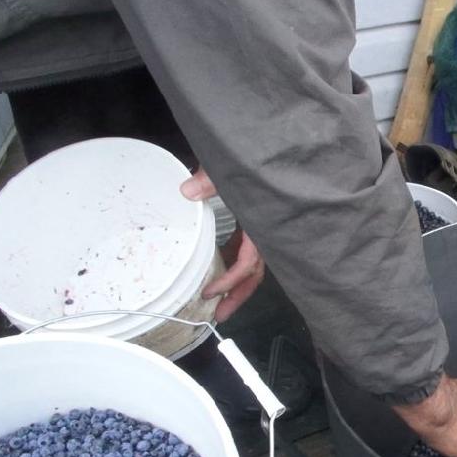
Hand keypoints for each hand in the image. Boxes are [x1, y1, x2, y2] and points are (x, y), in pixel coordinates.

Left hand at [180, 169, 264, 321]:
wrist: (269, 141)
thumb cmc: (255, 156)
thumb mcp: (230, 169)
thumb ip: (210, 180)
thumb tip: (187, 192)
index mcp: (261, 222)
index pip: (249, 262)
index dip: (231, 281)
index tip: (210, 293)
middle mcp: (263, 229)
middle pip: (254, 273)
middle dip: (238, 296)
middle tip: (219, 316)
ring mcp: (258, 226)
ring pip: (251, 263)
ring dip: (234, 283)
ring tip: (216, 301)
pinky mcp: (251, 220)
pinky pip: (244, 248)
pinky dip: (231, 262)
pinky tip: (217, 267)